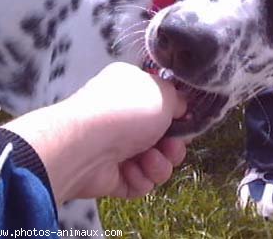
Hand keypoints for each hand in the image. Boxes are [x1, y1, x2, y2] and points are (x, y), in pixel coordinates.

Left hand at [2, 62, 187, 203]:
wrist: (85, 146)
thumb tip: (181, 107)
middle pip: (164, 137)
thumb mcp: (162, 92)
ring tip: (149, 159)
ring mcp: (116, 148)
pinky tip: (132, 171)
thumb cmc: (125, 111)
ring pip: (156, 163)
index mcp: (130, 90)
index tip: (187, 122)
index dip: (179, 116)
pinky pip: (140, 182)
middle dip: (174, 146)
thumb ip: (178, 98)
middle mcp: (123, 118)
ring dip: (160, 164)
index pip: (162, 104)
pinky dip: (141, 178)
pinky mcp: (112, 177)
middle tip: (170, 146)